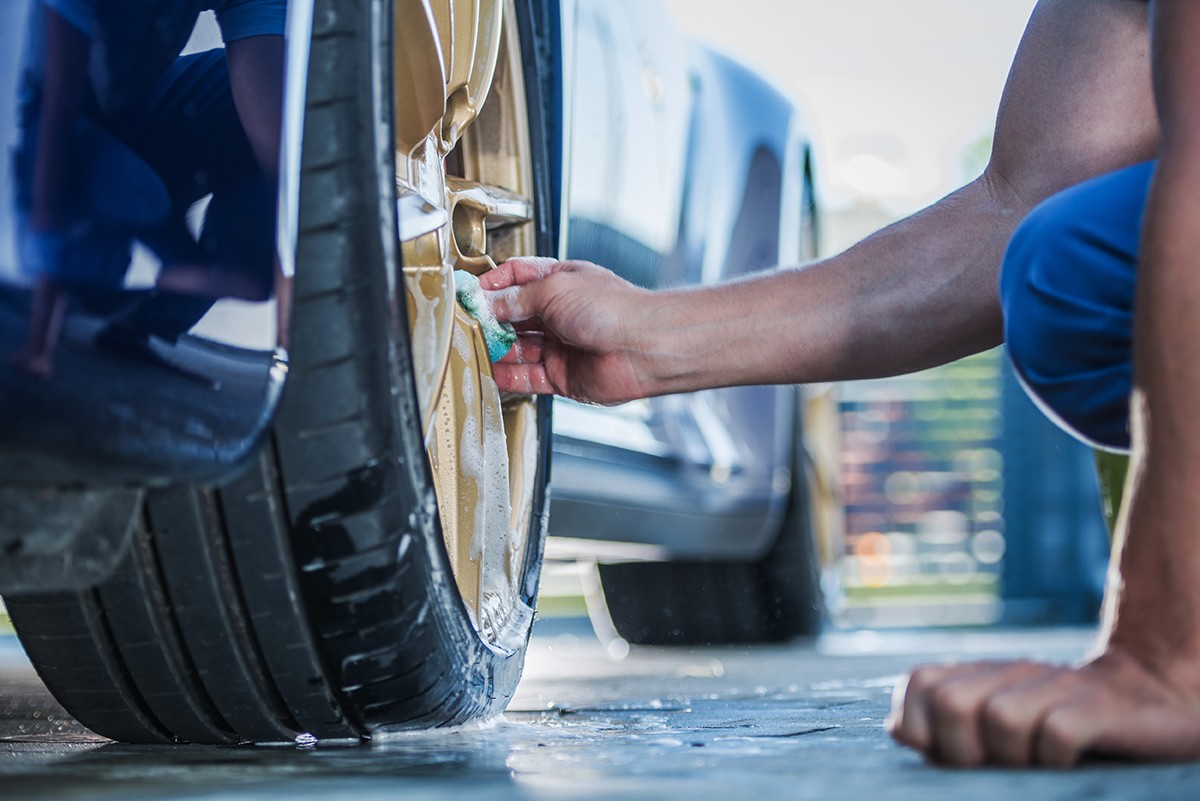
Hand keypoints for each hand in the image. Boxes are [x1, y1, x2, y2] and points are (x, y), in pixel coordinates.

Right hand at [480, 258, 654, 404]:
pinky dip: (508, 376)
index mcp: (559, 282)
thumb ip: (516, 300)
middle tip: (469, 324)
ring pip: (517, 349)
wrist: (644, 347)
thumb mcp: (554, 290)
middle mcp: (559, 313)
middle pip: (512, 316)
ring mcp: (560, 345)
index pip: (516, 278)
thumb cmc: (613, 309)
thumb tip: (488, 302)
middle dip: (490, 320)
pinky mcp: (562, 376)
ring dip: (496, 349)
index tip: (470, 294)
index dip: (491, 285)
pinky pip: (527, 378)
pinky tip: (493, 371)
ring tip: (476, 348)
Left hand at [887, 650, 1199, 766]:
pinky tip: (1067, 764)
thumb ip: (948, 727)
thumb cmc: (1063, 726)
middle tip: (991, 771)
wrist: (1151, 701)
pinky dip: (1055, 758)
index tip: (948, 758)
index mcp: (982, 675)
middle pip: (950, 702)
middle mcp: (1013, 672)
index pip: (920, 683)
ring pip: (1000, 718)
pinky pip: (1056, 733)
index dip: (921, 728)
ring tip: (1034, 768)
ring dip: (1011, 758)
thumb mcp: (1001, 724)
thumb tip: (900, 731)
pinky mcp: (1096, 707)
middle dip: (960, 751)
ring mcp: (1056, 685)